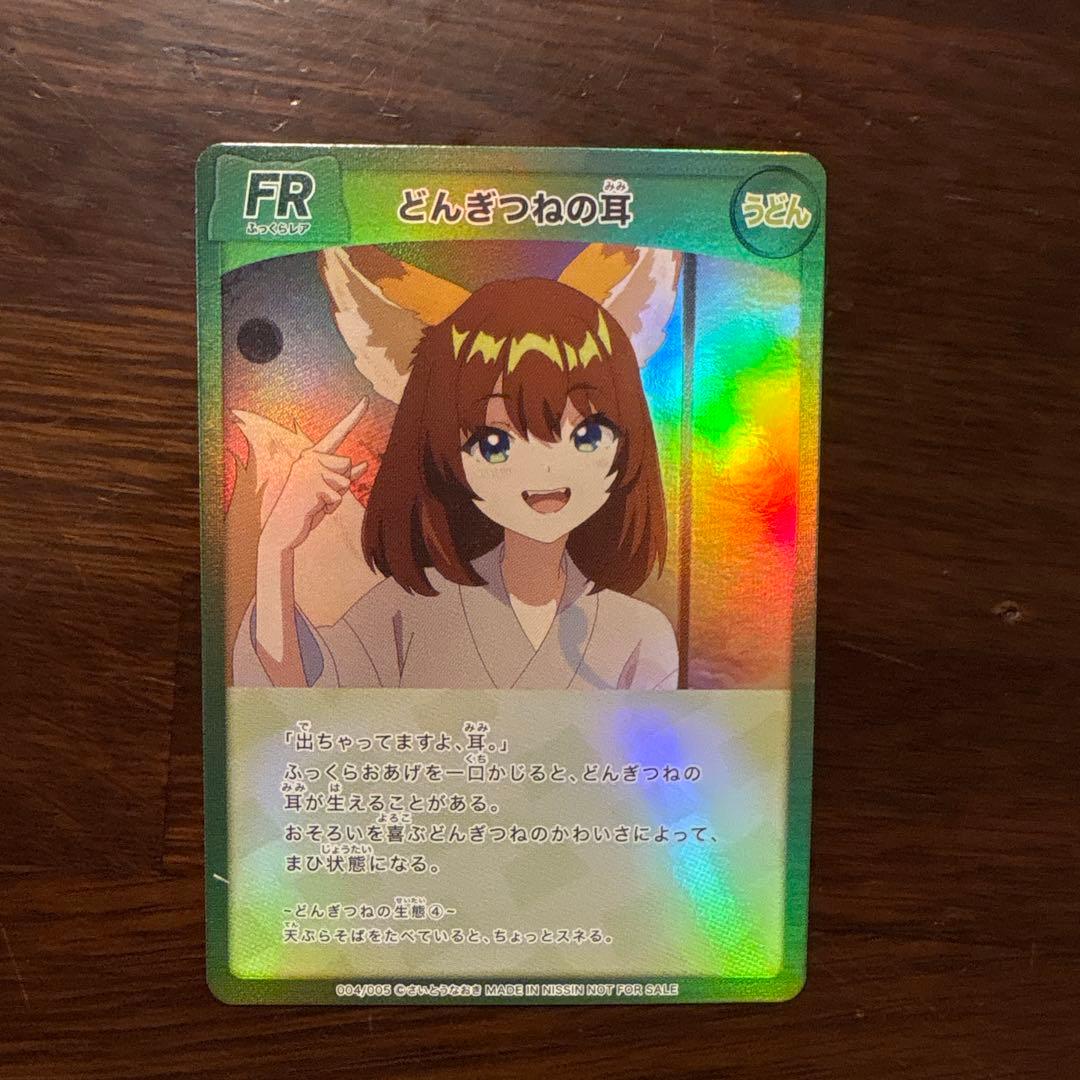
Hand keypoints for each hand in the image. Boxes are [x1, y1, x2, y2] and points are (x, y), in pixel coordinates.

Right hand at [260, 398, 368, 552]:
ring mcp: (309, 470)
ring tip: (315, 501)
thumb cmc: (305, 508)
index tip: (366, 400)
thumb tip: (365, 464)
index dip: (353, 417)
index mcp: (313, 456)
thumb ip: (344, 476)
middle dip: (341, 484)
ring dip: (335, 497)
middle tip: (319, 495)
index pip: (337, 434)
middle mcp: (309, 457)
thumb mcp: (327, 490)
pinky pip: (337, 497)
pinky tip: (312, 507)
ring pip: (345, 481)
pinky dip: (330, 507)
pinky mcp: (311, 485)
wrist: (282, 528)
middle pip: (347, 464)